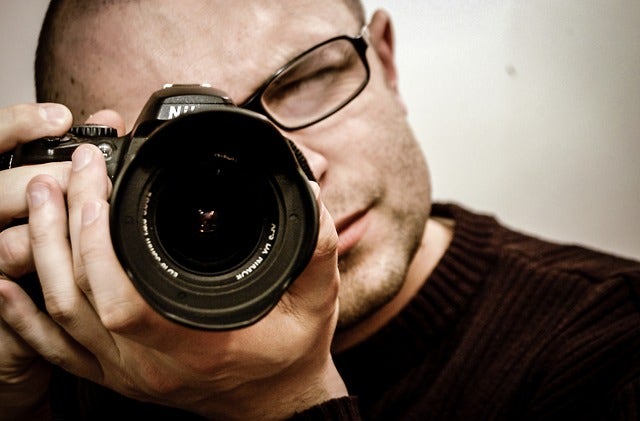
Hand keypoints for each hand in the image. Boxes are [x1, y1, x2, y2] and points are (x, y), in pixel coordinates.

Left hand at [2, 110, 346, 418]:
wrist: (277, 404)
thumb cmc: (291, 354)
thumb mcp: (316, 300)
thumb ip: (316, 248)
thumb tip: (309, 196)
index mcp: (197, 343)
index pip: (124, 297)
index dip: (97, 240)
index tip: (98, 185)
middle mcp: (152, 362)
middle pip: (78, 297)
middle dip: (62, 227)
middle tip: (64, 175)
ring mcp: (128, 372)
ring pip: (60, 317)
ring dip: (42, 255)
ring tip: (40, 202)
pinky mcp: (118, 375)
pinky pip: (56, 350)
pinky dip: (22, 316)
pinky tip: (5, 282)